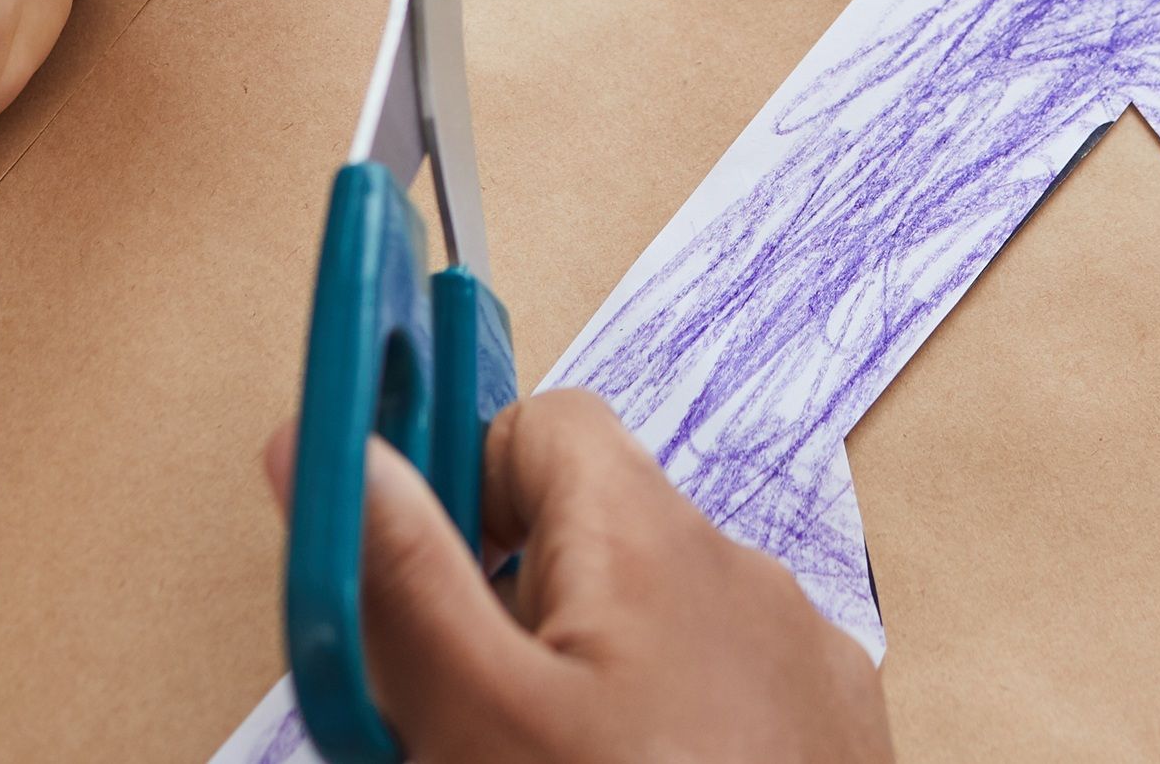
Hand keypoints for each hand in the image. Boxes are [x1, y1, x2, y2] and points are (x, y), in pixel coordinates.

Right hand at [266, 391, 893, 763]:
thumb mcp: (473, 716)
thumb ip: (398, 571)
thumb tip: (328, 444)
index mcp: (652, 537)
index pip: (540, 426)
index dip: (460, 493)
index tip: (411, 582)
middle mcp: (743, 571)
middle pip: (589, 538)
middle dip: (510, 616)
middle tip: (462, 725)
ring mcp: (802, 658)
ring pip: (650, 626)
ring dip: (585, 679)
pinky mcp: (831, 734)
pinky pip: (720, 692)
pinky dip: (664, 730)